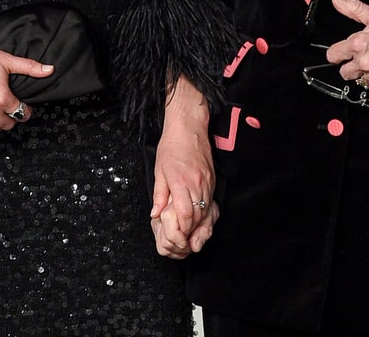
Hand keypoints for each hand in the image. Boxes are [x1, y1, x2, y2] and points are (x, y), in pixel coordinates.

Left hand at [150, 76, 216, 257]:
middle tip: (182, 240)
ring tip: (190, 234)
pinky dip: (204, 213)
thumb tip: (156, 214)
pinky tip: (199, 218)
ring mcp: (207, 182)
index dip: (181, 228)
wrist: (188, 127)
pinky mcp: (212, 180)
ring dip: (198, 224)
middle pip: (197, 216)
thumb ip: (159, 194)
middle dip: (190, 231)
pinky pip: (210, 202)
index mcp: (181, 181)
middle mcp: (197, 183)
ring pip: (205, 211)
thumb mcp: (159, 170)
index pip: (185, 213)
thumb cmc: (172, 146)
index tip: (176, 235)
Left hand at [323, 0, 368, 91]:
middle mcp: (365, 61)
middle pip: (344, 72)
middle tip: (360, 57)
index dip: (336, 53)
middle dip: (350, 65)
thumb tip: (338, 1)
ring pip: (359, 81)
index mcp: (359, 43)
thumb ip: (354, 9)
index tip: (340, 52)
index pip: (333, 55)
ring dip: (364, 74)